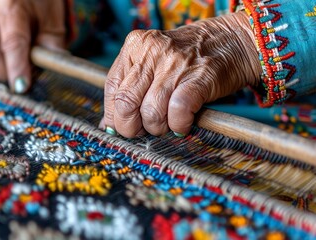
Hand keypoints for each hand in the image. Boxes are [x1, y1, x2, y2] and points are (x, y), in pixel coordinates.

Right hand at [0, 0, 65, 92]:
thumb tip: (51, 69)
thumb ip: (52, 45)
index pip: (12, 43)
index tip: (22, 87)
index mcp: (11, 7)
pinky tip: (4, 60)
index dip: (17, 68)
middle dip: (8, 71)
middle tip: (27, 72)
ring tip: (16, 63)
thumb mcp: (53, 21)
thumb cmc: (41, 3)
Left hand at [102, 12, 261, 137]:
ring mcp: (174, 64)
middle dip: (131, 127)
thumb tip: (108, 125)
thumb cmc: (186, 59)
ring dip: (158, 128)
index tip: (122, 127)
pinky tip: (183, 124)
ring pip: (151, 112)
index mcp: (134, 46)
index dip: (114, 115)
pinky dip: (178, 125)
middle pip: (126, 102)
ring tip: (168, 123)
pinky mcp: (198, 78)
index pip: (111, 88)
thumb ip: (130, 88)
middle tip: (143, 131)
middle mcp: (151, 51)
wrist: (230, 42)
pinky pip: (178, 111)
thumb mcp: (152, 63)